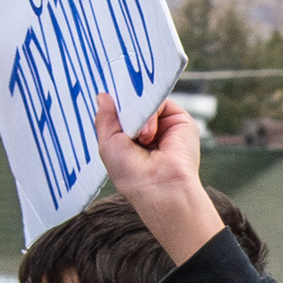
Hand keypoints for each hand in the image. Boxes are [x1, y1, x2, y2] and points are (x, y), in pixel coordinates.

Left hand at [97, 94, 223, 267]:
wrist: (159, 186)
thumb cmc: (132, 175)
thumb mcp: (108, 144)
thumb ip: (104, 118)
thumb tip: (102, 96)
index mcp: (130, 139)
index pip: (120, 113)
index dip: (112, 104)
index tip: (104, 97)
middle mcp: (148, 131)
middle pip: (133, 103)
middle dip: (123, 106)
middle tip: (118, 113)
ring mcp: (165, 125)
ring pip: (145, 101)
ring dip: (137, 115)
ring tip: (140, 137)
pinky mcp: (180, 121)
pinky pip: (161, 101)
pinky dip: (150, 112)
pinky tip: (149, 134)